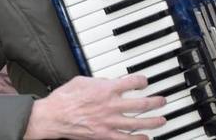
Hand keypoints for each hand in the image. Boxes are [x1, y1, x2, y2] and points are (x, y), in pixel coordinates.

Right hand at [23, 75, 166, 139]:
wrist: (54, 116)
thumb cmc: (65, 98)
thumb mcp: (82, 80)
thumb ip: (99, 81)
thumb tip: (108, 81)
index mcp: (106, 88)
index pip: (132, 82)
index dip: (142, 81)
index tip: (144, 82)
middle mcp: (111, 105)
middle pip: (141, 104)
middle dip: (155, 102)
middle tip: (161, 101)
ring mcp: (109, 122)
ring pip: (138, 122)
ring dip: (153, 121)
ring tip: (161, 120)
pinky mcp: (104, 135)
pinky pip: (126, 139)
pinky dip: (138, 139)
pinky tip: (146, 138)